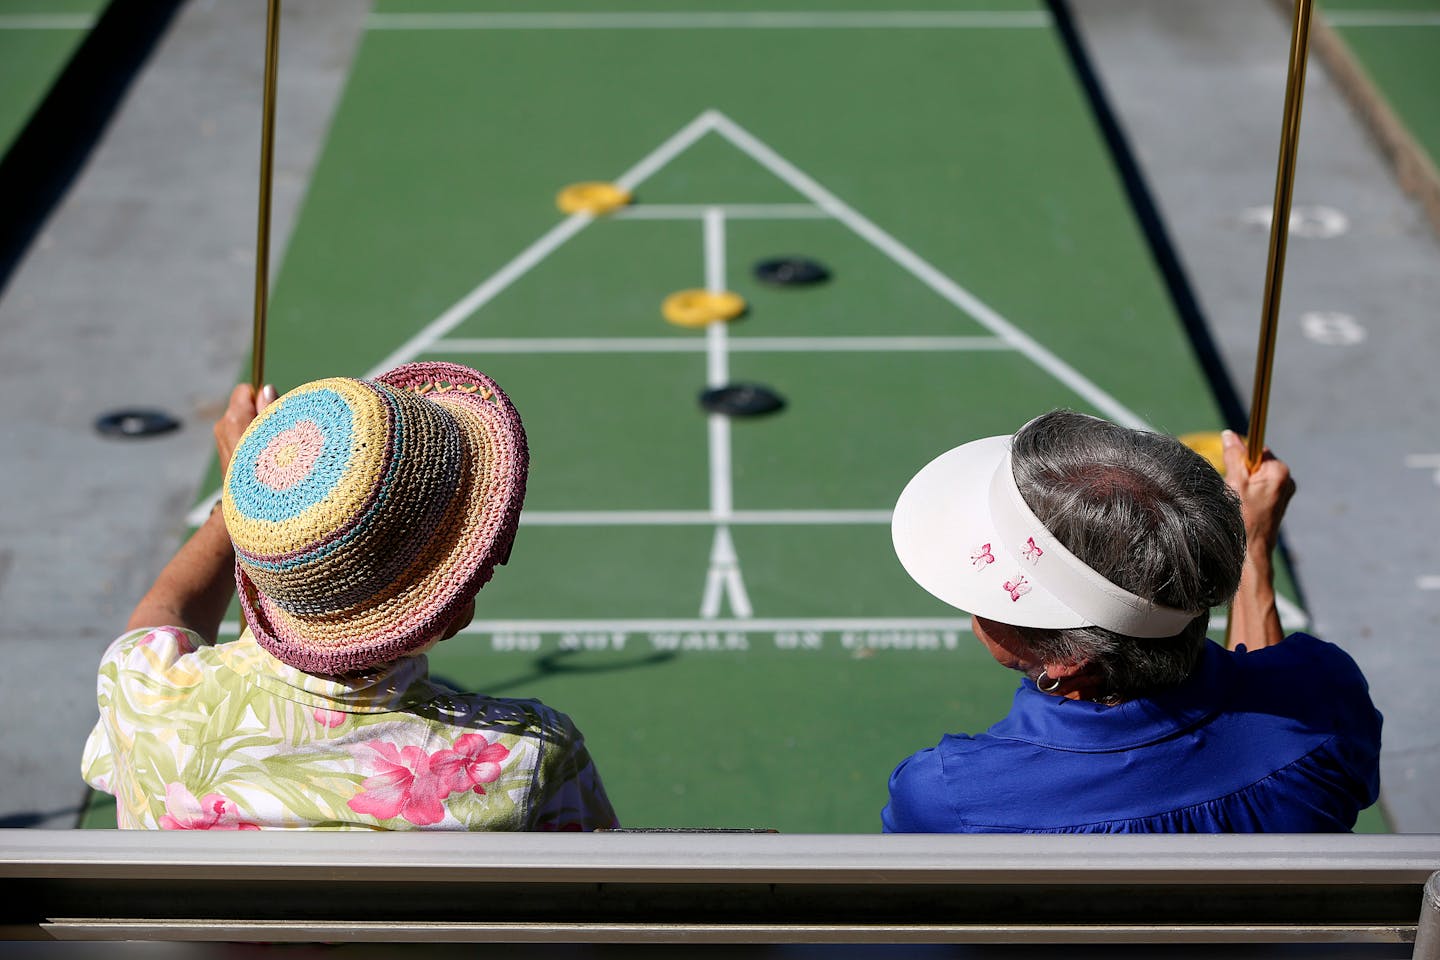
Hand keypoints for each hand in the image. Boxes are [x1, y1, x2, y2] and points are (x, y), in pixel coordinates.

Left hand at [214, 383, 276, 471]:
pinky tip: (258, 456)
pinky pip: (239, 434)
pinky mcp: (223, 450)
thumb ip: (271, 409)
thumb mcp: (276, 437)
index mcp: (234, 420)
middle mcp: (223, 427)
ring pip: (242, 421)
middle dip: (258, 415)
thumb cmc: (268, 470)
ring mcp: (221, 439)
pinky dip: (249, 440)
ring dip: (255, 429)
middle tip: (272, 436)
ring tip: (267, 449)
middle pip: (244, 407)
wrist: (250, 503)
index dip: (260, 400)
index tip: (272, 416)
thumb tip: (266, 389)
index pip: (244, 391)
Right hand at [1222, 429, 1295, 557]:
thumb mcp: (1234, 482)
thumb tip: (1229, 434)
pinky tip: (1244, 507)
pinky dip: (1250, 493)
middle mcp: (1287, 480)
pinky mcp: (1279, 503)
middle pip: (1258, 462)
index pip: (1257, 449)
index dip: (1241, 458)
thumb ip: (1234, 456)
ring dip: (1244, 484)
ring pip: (1258, 476)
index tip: (1234, 472)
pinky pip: (1261, 488)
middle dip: (1242, 471)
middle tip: (1234, 489)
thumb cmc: (1243, 518)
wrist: (1251, 551)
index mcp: (1280, 471)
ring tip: (1239, 501)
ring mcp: (1284, 493)